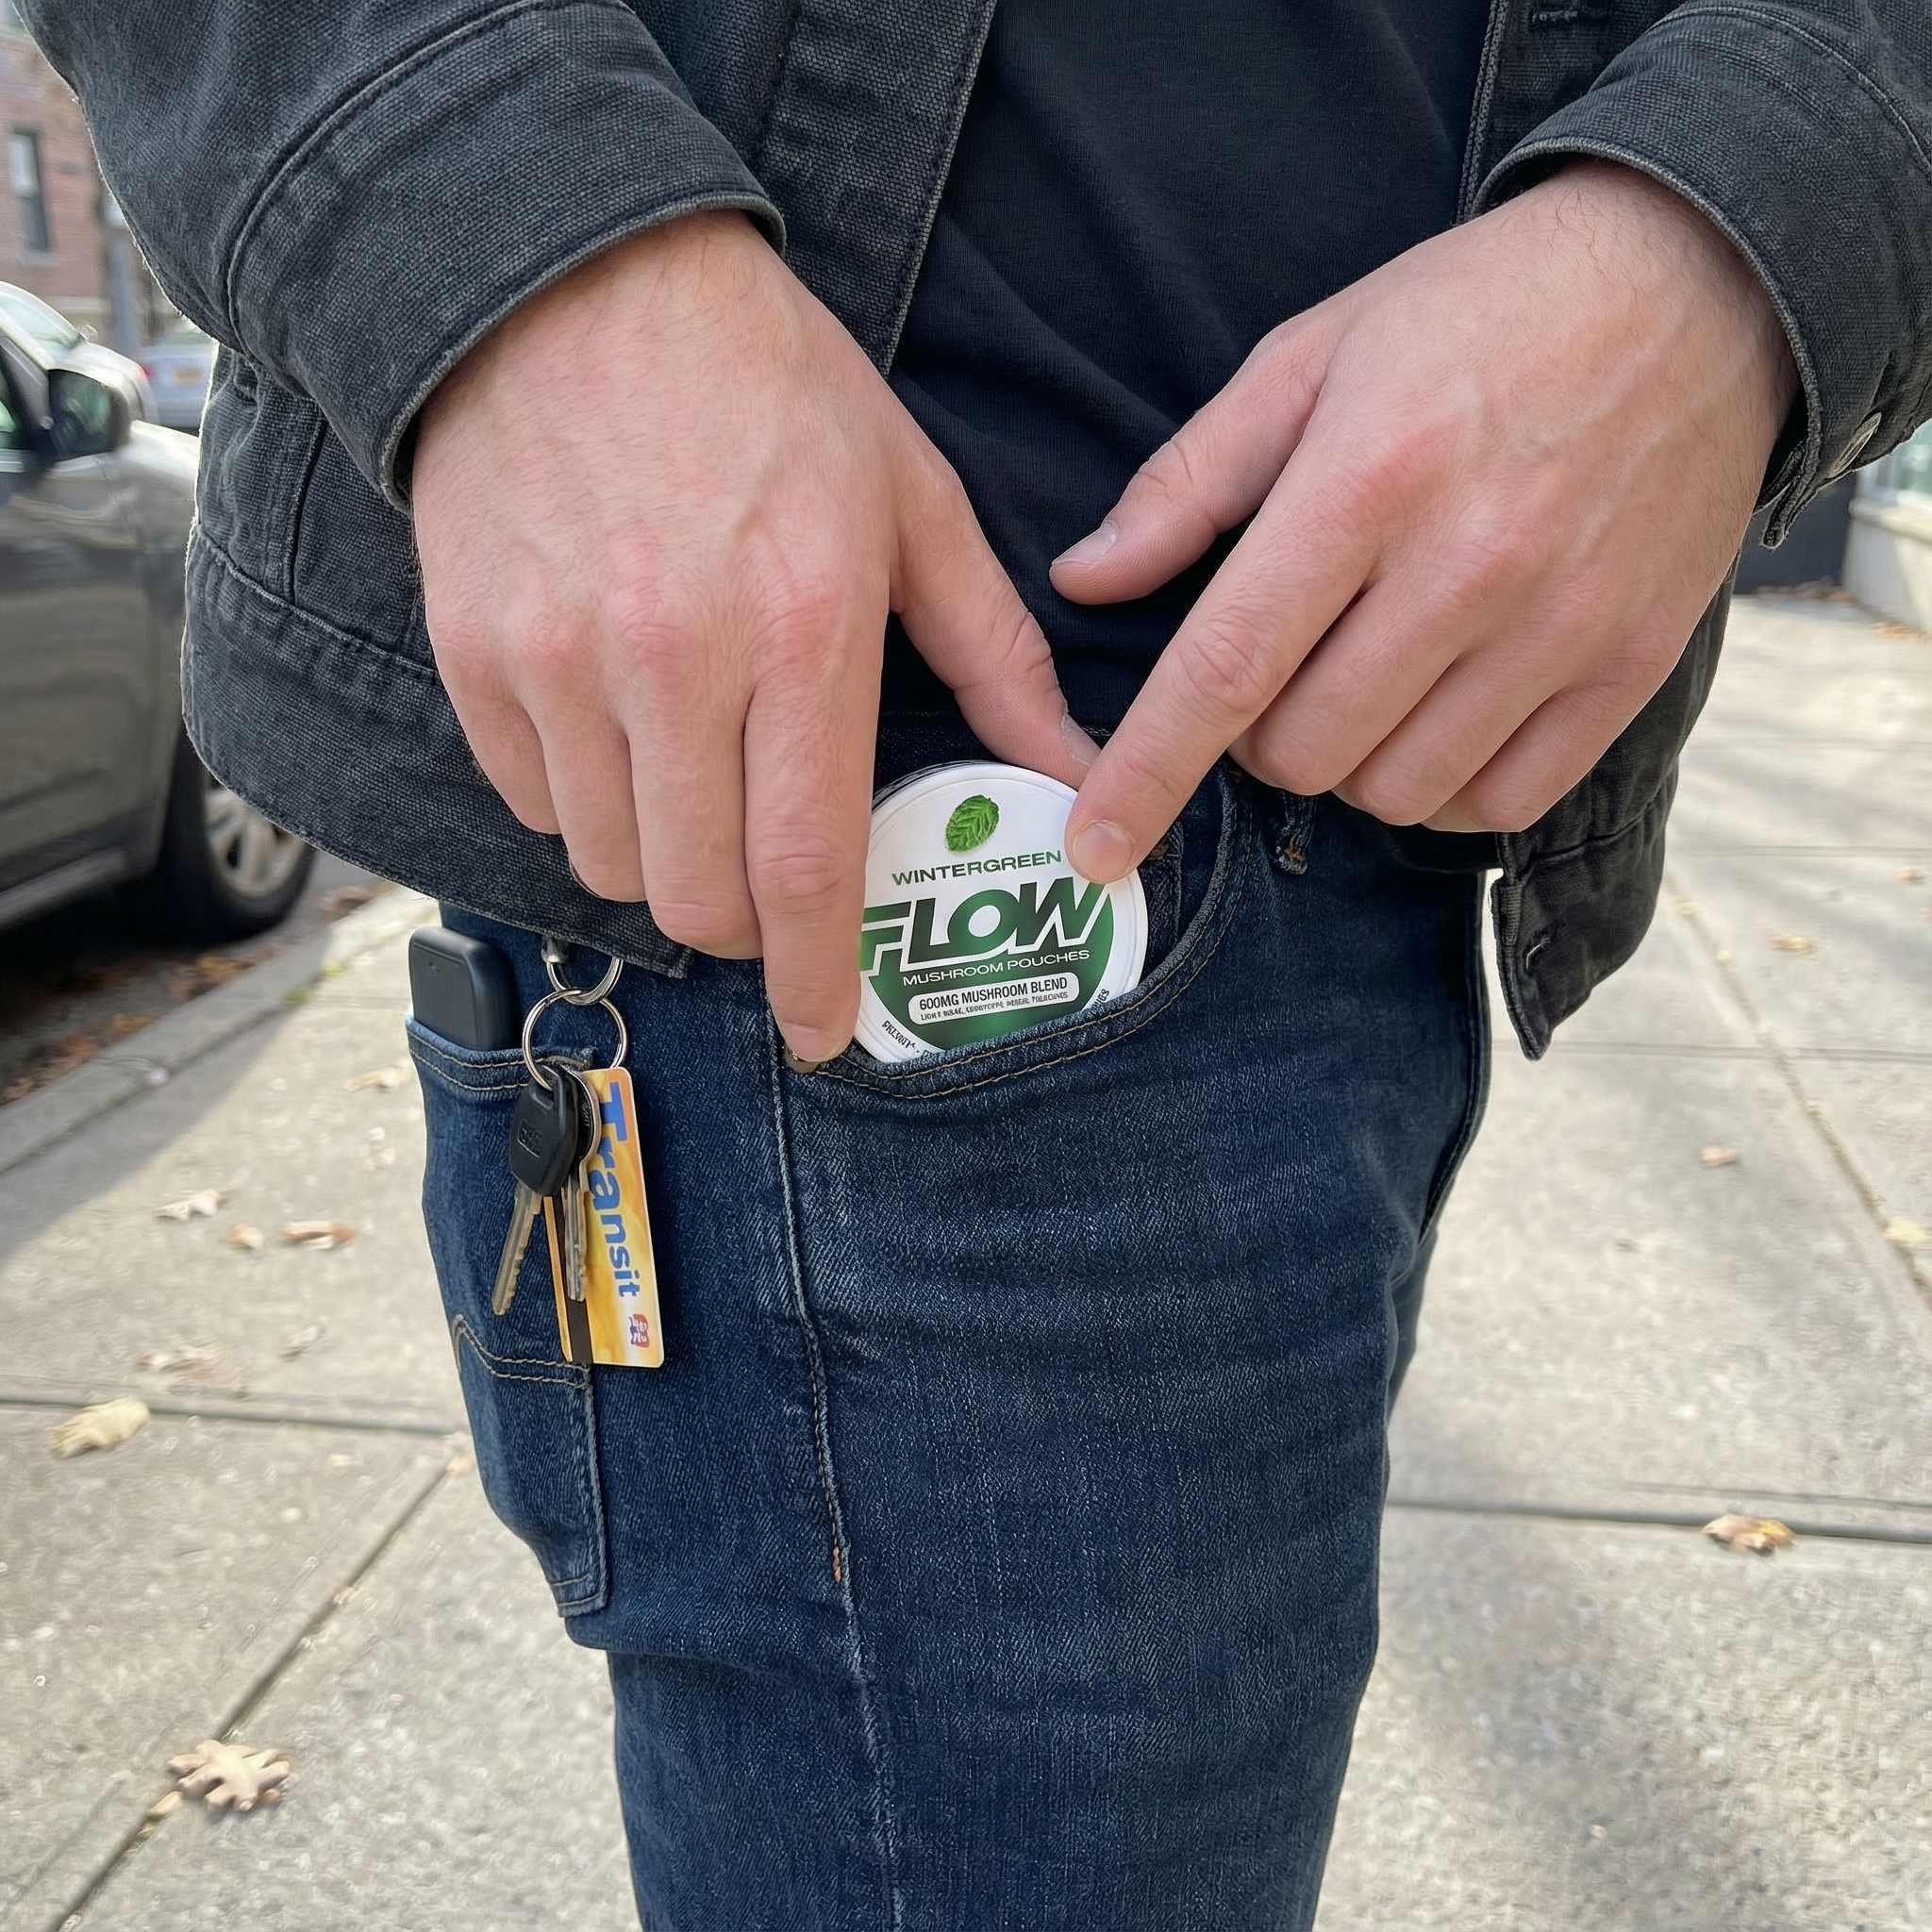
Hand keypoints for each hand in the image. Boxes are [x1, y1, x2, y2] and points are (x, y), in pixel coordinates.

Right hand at [413, 213, 1091, 1059]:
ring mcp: (555, 659)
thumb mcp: (911, 501)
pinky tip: (616, 732)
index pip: (808, 864)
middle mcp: (671, 660)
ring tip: (693, 784)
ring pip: (607, 865)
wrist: (571, 274)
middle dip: (746, 928)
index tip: (824, 1030)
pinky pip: (529, 800)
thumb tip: (1073, 774)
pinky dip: (581, 803)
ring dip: (663, 863)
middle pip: (698, 897)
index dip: (817, 976)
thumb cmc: (768, 389)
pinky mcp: (472, 651)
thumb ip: (994, 655)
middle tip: (769, 889)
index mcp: (803, 628)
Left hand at [1051, 162, 1797, 878]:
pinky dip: (1445, 790)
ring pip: (1396, 791)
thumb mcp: (1311, 357)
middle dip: (1258, 738)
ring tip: (1366, 681)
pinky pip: (1502, 802)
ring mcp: (1561, 625)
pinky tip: (1438, 720)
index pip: (1227, 667)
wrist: (1694, 284)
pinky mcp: (1631, 664)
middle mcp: (1469, 566)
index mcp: (1367, 480)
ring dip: (1350, 763)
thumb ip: (1188, 480)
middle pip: (1304, 750)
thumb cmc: (1474, 317)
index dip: (1145, 774)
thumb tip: (1085, 578)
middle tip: (1285, 666)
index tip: (1091, 848)